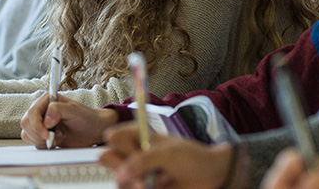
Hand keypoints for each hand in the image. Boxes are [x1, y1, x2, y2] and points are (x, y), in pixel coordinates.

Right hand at [20, 93, 118, 147]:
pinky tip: (56, 141)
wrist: (92, 131)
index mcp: (47, 100)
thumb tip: (46, 121)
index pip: (32, 112)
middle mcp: (41, 110)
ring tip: (58, 137)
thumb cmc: (86, 117)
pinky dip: (43, 145)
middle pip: (26, 123)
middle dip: (39, 134)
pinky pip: (32, 141)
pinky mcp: (41, 134)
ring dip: (41, 140)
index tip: (47, 134)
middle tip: (55, 137)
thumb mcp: (75, 111)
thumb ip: (59, 110)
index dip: (37, 125)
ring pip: (27, 133)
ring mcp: (40, 122)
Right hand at [99, 122, 237, 188]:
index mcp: (138, 135)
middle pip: (108, 158)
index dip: (120, 145)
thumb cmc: (191, 157)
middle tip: (141, 176)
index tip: (137, 151)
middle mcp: (133, 153)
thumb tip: (119, 176)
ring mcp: (136, 172)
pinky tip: (159, 187)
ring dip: (135, 183)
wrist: (210, 177)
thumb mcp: (167, 154)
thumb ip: (141, 161)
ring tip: (155, 182)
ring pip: (118, 180)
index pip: (113, 136)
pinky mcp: (141, 187)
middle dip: (122, 167)